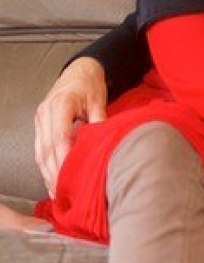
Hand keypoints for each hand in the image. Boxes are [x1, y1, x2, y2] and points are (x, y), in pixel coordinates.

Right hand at [34, 57, 107, 196]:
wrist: (80, 69)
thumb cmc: (91, 84)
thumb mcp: (99, 99)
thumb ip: (99, 120)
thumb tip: (104, 143)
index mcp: (61, 105)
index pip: (59, 137)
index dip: (64, 159)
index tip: (70, 176)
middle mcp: (45, 113)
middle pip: (46, 148)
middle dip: (53, 172)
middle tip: (62, 192)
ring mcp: (40, 118)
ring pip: (39, 151)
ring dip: (46, 172)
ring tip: (56, 192)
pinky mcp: (40, 123)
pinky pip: (39, 148)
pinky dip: (45, 165)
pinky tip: (51, 179)